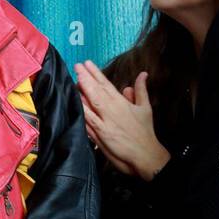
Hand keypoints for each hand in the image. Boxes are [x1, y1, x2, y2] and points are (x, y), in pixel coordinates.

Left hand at [75, 60, 169, 180]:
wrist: (146, 155)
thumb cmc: (145, 132)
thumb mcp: (145, 108)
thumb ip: (141, 91)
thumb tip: (142, 75)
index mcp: (122, 103)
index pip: (106, 84)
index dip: (96, 73)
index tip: (87, 63)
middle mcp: (112, 110)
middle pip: (96, 91)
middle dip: (85, 78)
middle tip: (77, 66)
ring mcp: (105, 122)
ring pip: (90, 104)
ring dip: (81, 92)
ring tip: (72, 80)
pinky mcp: (100, 135)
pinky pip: (88, 121)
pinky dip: (82, 112)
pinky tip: (74, 104)